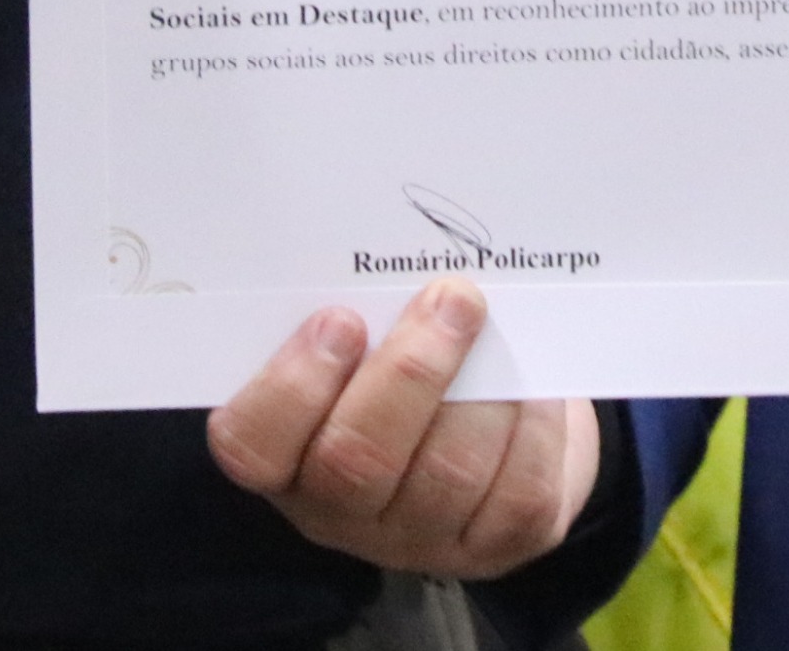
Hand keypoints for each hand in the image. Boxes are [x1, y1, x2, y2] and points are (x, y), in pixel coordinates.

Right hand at [209, 279, 601, 577]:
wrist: (494, 418)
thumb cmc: (407, 359)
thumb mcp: (366, 336)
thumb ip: (360, 308)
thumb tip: (388, 242)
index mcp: (285, 454)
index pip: (253, 444)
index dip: (293, 385)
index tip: (340, 318)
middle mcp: (341, 512)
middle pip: (357, 460)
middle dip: (410, 370)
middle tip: (450, 297)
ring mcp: (418, 538)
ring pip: (449, 473)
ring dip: (483, 389)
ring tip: (494, 324)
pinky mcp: (496, 546)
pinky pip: (519, 491)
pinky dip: (535, 425)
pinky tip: (535, 383)